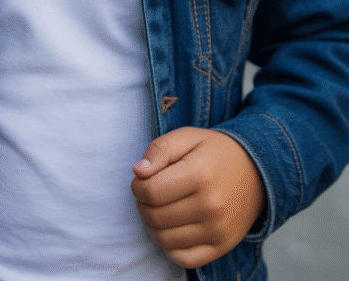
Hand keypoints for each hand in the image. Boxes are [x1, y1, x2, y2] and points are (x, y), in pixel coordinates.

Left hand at [131, 127, 264, 269]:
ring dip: (153, 225)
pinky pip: (184, 259)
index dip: (137, 186)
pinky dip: (170, 246)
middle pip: (156, 216)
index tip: (142, 179)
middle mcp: (211, 206)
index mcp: (201, 175)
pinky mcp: (222, 246)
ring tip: (159, 208)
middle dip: (143, 204)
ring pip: (165, 239)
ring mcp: (218, 230)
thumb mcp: (188, 137)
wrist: (257, 171)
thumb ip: (160, 149)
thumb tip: (138, 172)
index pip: (152, 191)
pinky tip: (172, 228)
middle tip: (148, 193)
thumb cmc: (215, 152)